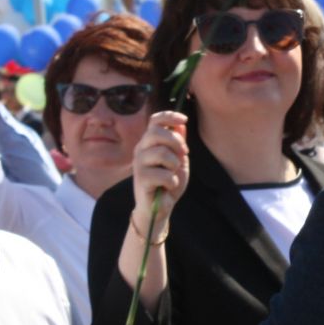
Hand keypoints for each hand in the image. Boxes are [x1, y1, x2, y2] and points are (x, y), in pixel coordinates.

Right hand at [131, 111, 189, 225]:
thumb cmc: (168, 182)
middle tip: (183, 154)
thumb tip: (181, 125)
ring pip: (162, 153)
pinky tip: (168, 186)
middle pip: (157, 132)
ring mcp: (139, 163)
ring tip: (173, 174)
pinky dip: (172, 181)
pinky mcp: (141, 179)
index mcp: (149, 142)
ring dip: (175, 165)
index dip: (169, 116)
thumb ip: (179, 143)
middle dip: (176, 142)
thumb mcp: (178, 160)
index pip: (155, 121)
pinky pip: (164, 174)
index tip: (184, 119)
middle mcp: (141, 149)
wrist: (159, 207)